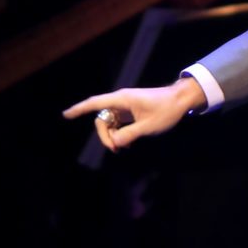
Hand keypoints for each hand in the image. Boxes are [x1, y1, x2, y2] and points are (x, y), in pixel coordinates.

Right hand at [62, 77, 206, 151]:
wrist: (182, 100)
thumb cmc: (167, 110)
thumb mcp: (148, 126)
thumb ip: (128, 135)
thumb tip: (114, 142)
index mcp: (123, 99)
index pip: (95, 103)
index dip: (79, 109)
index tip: (65, 115)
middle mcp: (121, 100)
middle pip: (102, 118)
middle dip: (104, 135)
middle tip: (116, 149)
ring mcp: (126, 105)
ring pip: (110, 122)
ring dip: (112, 135)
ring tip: (122, 147)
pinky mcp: (132, 110)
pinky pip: (118, 122)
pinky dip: (119, 133)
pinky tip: (126, 143)